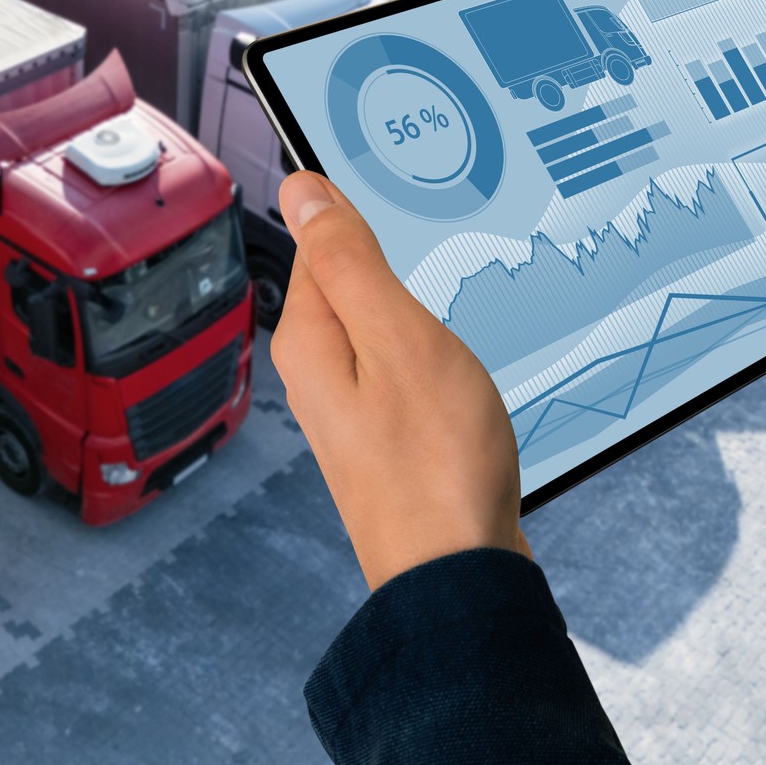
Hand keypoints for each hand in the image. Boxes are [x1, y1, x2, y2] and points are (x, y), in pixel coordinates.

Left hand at [273, 171, 527, 590]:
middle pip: (350, 284)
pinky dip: (434, 353)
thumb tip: (302, 190)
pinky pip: (404, 369)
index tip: (405, 194)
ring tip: (458, 300)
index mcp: (310, 341)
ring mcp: (354, 409)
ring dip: (419, 308)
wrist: (459, 574)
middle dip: (393, 260)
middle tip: (442, 239)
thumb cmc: (434, 464)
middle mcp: (319, 374)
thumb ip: (350, 261)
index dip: (362, 212)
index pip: (319, 242)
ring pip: (383, 328)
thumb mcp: (397, 337)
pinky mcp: (389, 437)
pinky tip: (463, 362)